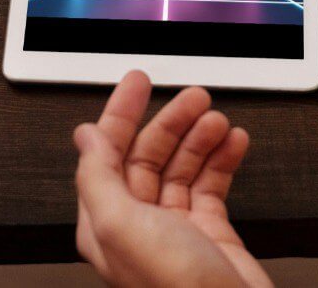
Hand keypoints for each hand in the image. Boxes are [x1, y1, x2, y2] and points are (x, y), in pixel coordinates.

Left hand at [73, 71, 268, 287]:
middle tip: (193, 95)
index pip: (107, 155)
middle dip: (170, 121)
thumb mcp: (120, 226)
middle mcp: (138, 225)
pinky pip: (213, 185)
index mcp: (106, 221)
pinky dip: (224, 160)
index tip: (137, 82)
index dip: (120, 114)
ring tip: (216, 119)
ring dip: (200, 138)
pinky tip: (233, 143)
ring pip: (183, 167)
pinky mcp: (211, 236)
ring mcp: (176, 230)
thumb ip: (98, 178)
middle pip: (149, 156)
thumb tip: (84, 138)